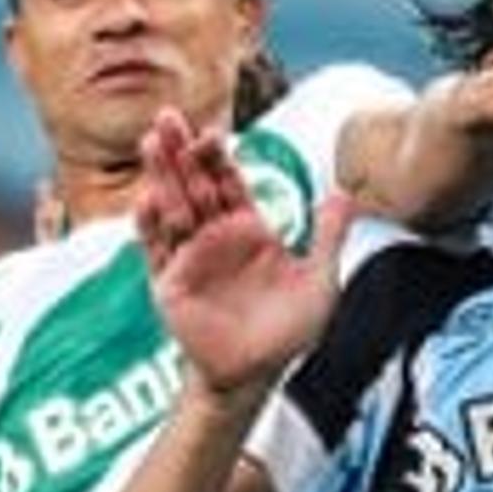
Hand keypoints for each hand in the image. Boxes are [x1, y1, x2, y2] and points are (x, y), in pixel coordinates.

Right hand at [137, 108, 350, 395]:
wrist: (257, 375)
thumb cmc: (287, 332)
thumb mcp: (320, 282)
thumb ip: (329, 236)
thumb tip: (346, 192)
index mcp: (248, 230)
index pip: (228, 182)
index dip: (218, 157)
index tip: (211, 131)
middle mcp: (214, 237)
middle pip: (193, 184)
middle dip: (179, 151)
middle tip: (166, 116)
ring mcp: (189, 257)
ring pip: (171, 207)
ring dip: (160, 174)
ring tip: (148, 140)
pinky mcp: (170, 283)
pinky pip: (157, 249)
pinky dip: (150, 224)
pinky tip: (146, 198)